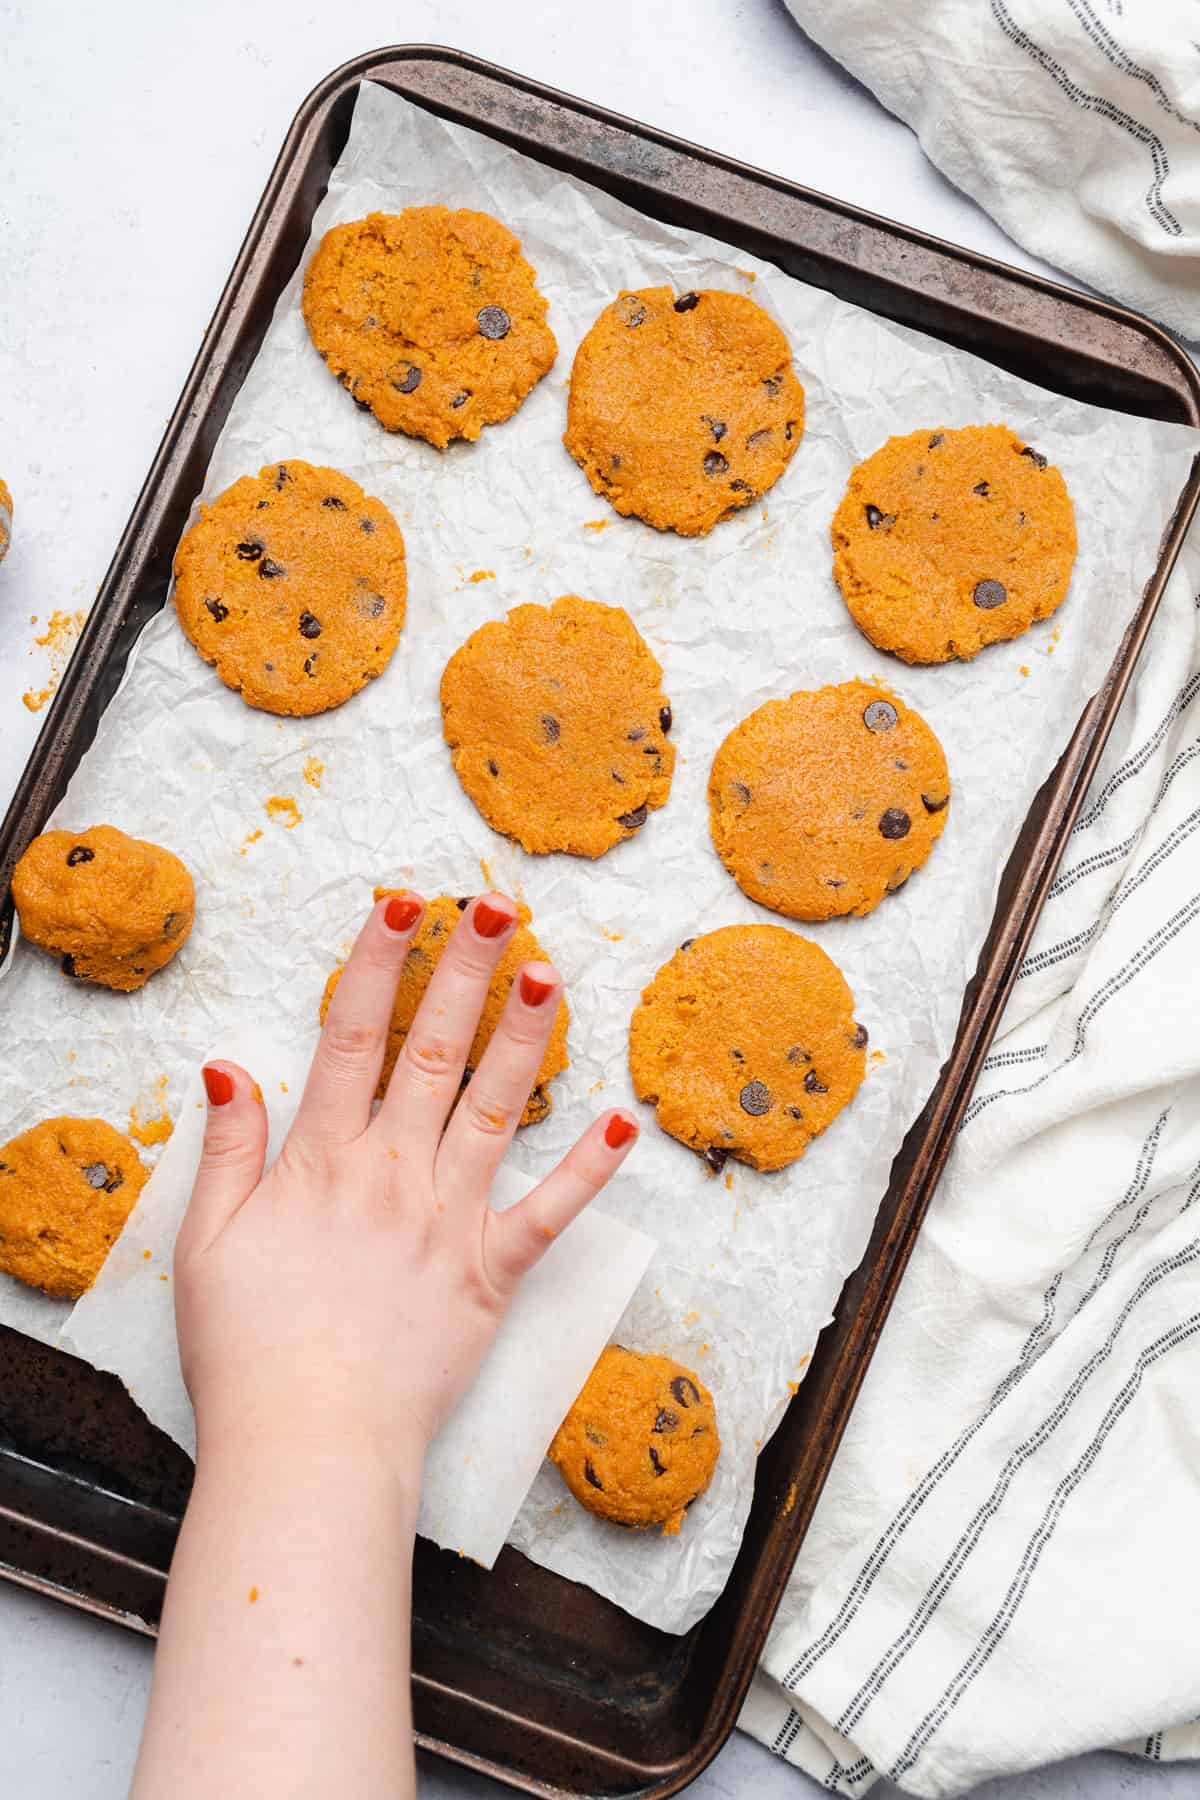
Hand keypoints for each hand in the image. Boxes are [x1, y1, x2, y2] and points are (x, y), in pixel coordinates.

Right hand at [173, 890, 638, 1472]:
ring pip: (496, 1107)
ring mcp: (450, 1218)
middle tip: (496, 905)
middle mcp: (394, 1171)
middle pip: (433, 1050)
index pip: (351, 1035)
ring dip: (525, 1037)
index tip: (402, 902)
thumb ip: (228, 1148)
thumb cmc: (249, 1351)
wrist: (309, 1444)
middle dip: (465, 969)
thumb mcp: (209, 1242)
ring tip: (549, 973)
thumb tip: (225, 1064)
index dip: (377, 960)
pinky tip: (618, 1125)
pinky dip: (587, 1173)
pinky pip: (549, 1214)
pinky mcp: (492, 1274)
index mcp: (323, 1159)